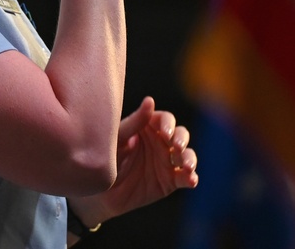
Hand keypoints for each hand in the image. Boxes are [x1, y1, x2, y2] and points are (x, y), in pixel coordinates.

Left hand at [67, 97, 198, 232]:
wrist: (102, 193)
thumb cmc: (108, 158)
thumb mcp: (118, 140)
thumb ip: (135, 122)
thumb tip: (150, 100)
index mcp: (149, 127)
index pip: (166, 120)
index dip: (169, 124)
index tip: (165, 133)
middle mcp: (162, 142)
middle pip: (180, 135)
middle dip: (182, 140)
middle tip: (176, 147)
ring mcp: (168, 161)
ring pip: (187, 155)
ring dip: (190, 158)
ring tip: (187, 166)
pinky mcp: (171, 181)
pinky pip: (185, 178)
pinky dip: (191, 178)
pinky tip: (191, 179)